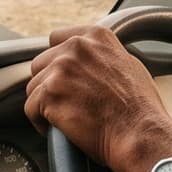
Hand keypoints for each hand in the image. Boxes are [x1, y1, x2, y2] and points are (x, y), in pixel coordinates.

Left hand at [24, 24, 171, 171]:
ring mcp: (61, 69)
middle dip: (49, 84)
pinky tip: (57, 130)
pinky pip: (30, 108)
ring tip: (64, 119)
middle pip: (41, 63)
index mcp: (96, 37)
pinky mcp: (50, 93)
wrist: (140, 134)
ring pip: (34, 87)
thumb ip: (102, 56)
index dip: (57, 61)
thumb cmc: (140, 109)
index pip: (57, 39)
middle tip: (66, 103)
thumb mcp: (128, 65)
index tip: (63, 78)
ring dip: (44, 105)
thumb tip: (91, 60)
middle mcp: (76, 47)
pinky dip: (40, 123)